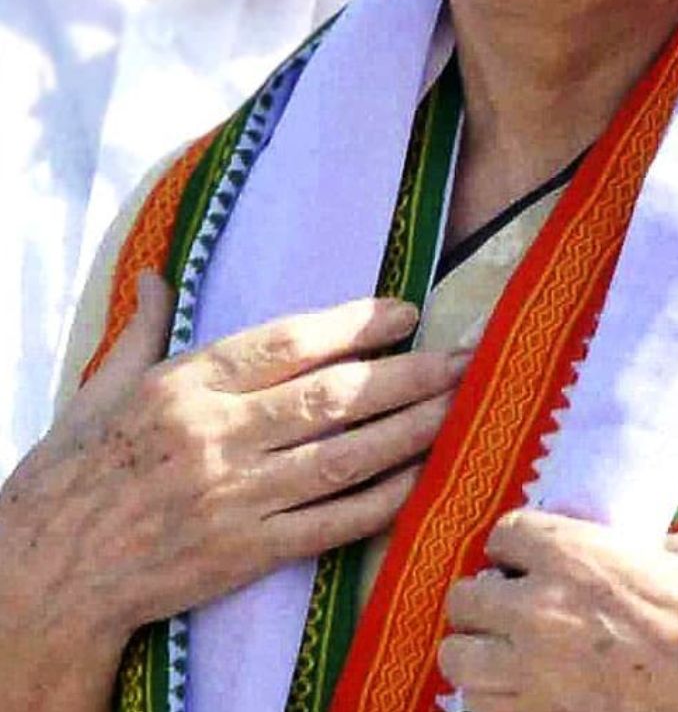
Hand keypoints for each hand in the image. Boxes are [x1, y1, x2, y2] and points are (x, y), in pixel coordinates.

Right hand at [0, 275, 465, 711]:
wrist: (45, 575)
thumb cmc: (75, 472)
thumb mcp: (102, 388)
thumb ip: (145, 328)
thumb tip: (160, 272)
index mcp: (187, 385)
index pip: (287, 343)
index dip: (354, 324)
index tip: (406, 311)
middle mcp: (218, 437)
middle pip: (333, 398)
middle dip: (407, 374)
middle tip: (464, 355)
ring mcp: (236, 498)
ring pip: (342, 458)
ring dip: (410, 430)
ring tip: (459, 405)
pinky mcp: (245, 553)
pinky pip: (328, 525)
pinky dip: (380, 502)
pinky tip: (420, 477)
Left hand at [441, 511, 677, 711]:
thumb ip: (643, 548)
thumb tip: (632, 552)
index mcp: (579, 558)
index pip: (506, 534)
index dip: (518, 543)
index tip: (530, 553)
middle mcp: (543, 617)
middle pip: (464, 600)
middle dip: (484, 599)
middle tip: (512, 603)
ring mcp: (541, 685)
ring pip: (458, 665)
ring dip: (478, 654)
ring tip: (508, 653)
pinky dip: (496, 704)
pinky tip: (528, 696)